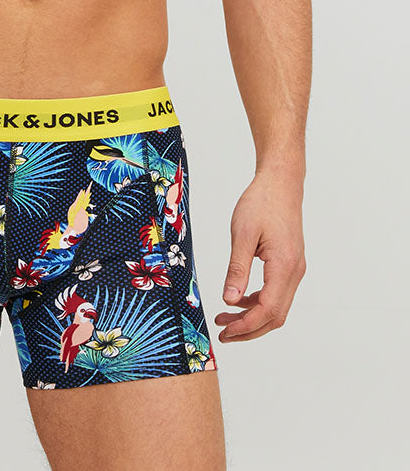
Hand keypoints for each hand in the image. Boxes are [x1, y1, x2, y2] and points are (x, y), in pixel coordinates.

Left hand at [214, 168, 305, 341]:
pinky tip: (239, 299)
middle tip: (223, 334)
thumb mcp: (243, 235)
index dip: (246, 327)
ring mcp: (295, 269)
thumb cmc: (262, 202)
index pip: (267, 310)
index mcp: (284, 266)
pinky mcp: (290, 264)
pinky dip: (258, 302)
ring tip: (226, 318)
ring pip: (277, 307)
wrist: (281, 183)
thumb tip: (229, 301)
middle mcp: (294, 272)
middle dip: (249, 329)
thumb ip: (237, 269)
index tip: (225, 333)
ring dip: (253, 317)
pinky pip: (277, 293)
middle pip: (275, 316)